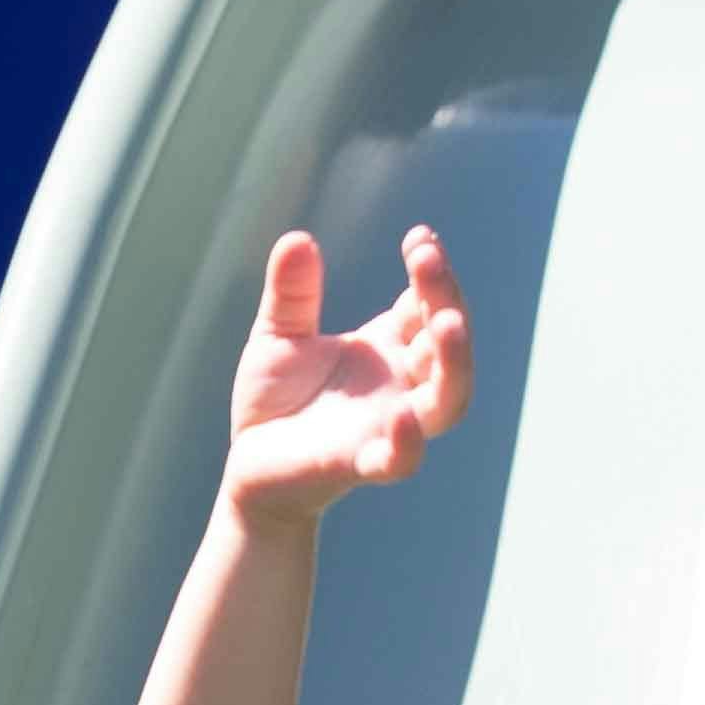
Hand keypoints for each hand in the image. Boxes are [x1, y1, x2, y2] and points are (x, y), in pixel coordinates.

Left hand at [221, 225, 472, 531]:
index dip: (431, 272)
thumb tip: (296, 238)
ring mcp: (389, 426)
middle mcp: (400, 385)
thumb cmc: (276, 400)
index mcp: (387, 348)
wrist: (250, 466)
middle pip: (446, 343)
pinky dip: (407, 443)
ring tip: (448, 322)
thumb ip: (291, 294)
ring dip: (454, 362)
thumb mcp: (277, 337)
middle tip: (429, 260)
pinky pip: (399, 460)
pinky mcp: (362, 464)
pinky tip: (400, 417)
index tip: (420, 238)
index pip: (426, 305)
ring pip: (447, 399)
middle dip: (446, 299)